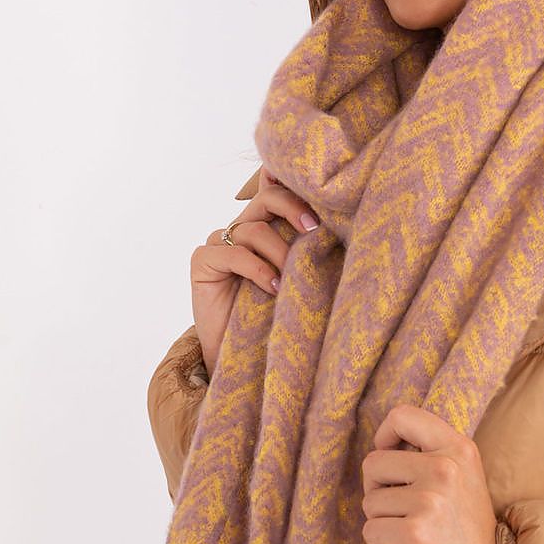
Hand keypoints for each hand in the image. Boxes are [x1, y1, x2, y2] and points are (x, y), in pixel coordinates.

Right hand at [190, 165, 320, 376]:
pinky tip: (273, 287)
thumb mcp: (299, 282)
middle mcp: (242, 230)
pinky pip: (232, 253)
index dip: (294, 187)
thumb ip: (310, 254)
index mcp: (267, 228)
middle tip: (314, 230)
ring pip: (254, 229)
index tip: (322, 202)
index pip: (277, 192)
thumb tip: (341, 233)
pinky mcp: (202, 261)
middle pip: (267, 199)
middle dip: (293, 208)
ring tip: (292, 280)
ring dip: (280, 253)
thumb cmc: (275, 319)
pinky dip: (257, 269)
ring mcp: (220, 243)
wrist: (241, 357)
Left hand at [361, 403, 500, 543]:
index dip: (384, 436)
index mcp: (459, 448)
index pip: (402, 415)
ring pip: (370, 501)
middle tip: (401, 510)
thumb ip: (433, 453)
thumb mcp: (464, 477)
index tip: (389, 458)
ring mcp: (430, 502)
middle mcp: (445, 469)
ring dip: (381, 521)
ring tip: (410, 533)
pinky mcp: (414, 534)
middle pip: (373, 463)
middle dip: (377, 490)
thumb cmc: (468, 530)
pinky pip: (370, 531)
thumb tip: (384, 441)